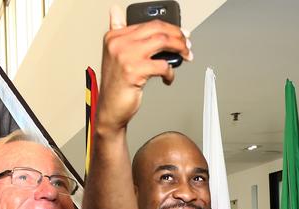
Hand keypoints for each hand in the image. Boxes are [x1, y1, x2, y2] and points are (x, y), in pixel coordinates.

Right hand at [96, 5, 192, 132]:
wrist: (110, 108)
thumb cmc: (116, 84)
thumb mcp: (114, 53)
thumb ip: (117, 29)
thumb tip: (116, 9)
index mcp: (114, 36)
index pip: (148, 24)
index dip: (170, 28)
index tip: (181, 34)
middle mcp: (118, 43)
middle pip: (158, 29)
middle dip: (178, 36)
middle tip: (188, 44)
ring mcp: (126, 56)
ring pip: (162, 42)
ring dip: (180, 48)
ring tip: (186, 56)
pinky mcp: (134, 71)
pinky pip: (162, 65)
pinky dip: (170, 72)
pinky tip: (168, 78)